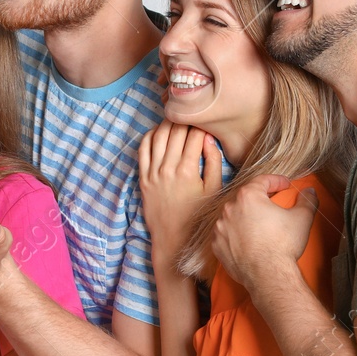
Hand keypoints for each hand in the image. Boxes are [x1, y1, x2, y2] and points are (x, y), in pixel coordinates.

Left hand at [138, 123, 223, 264]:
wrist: (174, 239)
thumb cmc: (198, 216)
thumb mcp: (213, 190)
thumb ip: (212, 162)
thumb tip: (208, 138)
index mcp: (187, 170)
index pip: (194, 135)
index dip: (201, 124)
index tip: (206, 121)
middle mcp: (167, 168)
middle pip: (175, 131)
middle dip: (186, 120)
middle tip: (192, 116)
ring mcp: (153, 172)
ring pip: (158, 135)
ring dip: (167, 123)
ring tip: (177, 120)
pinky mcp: (143, 178)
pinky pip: (143, 149)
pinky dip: (150, 136)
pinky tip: (160, 132)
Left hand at [211, 175, 315, 290]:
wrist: (267, 275)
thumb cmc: (282, 245)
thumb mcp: (302, 218)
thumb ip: (307, 200)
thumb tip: (309, 192)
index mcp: (248, 197)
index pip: (262, 180)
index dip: (276, 180)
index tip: (285, 185)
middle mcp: (229, 208)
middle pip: (245, 197)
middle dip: (260, 198)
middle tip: (273, 202)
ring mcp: (220, 227)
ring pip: (233, 215)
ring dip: (245, 215)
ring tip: (259, 222)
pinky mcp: (217, 245)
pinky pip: (226, 233)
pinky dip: (236, 233)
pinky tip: (247, 238)